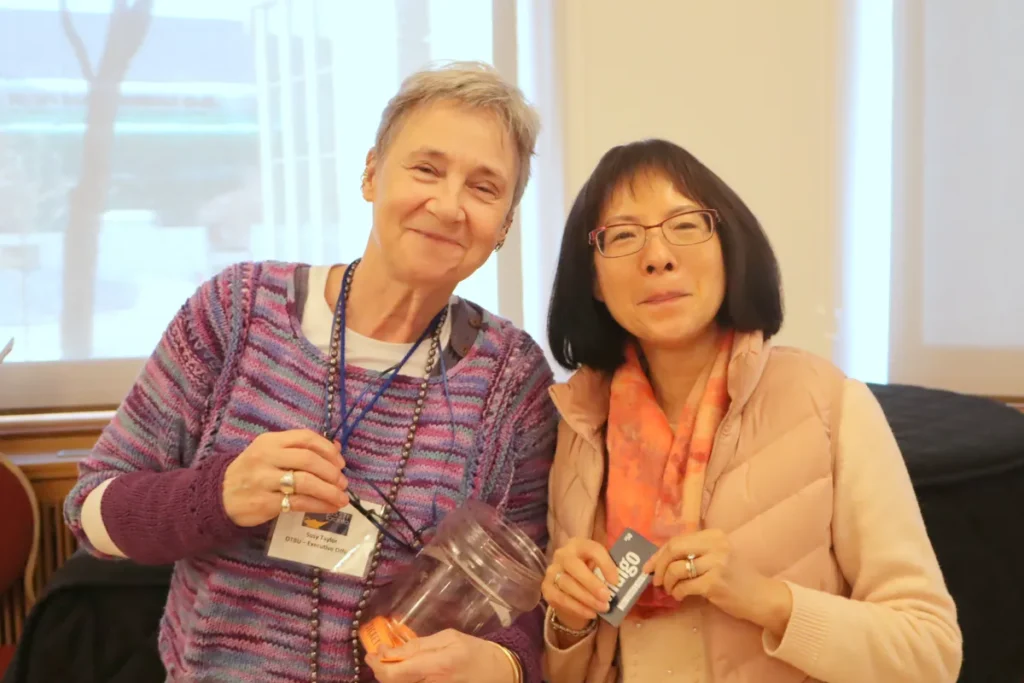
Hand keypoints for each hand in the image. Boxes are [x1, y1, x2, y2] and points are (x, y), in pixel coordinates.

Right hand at [222, 429, 348, 526]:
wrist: (218, 496)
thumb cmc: (251, 473)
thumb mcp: (271, 454)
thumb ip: (300, 450)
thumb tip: (336, 449)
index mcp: (270, 442)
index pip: (306, 438)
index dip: (328, 450)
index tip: (341, 463)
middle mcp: (267, 458)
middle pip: (309, 460)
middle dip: (331, 472)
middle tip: (343, 483)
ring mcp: (264, 480)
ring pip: (306, 482)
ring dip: (329, 491)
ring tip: (341, 498)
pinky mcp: (264, 502)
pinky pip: (299, 502)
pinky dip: (319, 505)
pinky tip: (330, 507)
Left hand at [366, 630, 516, 682]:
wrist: (499, 674)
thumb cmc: (475, 651)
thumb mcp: (449, 638)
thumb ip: (420, 645)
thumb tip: (392, 650)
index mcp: (437, 666)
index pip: (395, 673)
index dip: (378, 663)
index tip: (374, 650)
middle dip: (379, 670)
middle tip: (376, 657)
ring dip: (389, 678)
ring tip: (387, 663)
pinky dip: (401, 682)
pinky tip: (401, 673)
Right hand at [542, 537, 617, 629]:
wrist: (570, 591)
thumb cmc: (591, 575)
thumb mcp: (600, 568)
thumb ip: (611, 571)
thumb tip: (633, 577)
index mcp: (578, 544)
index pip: (592, 549)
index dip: (605, 563)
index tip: (616, 580)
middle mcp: (562, 554)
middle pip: (574, 566)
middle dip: (591, 583)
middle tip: (607, 597)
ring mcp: (551, 571)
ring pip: (567, 584)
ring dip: (586, 598)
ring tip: (603, 608)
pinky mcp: (546, 588)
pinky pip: (561, 598)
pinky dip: (577, 607)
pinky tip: (591, 614)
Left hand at [643, 528, 792, 635]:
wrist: (761, 596)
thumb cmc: (736, 577)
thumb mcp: (718, 556)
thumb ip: (694, 553)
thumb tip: (659, 559)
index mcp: (714, 535)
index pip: (677, 540)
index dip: (659, 553)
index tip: (648, 565)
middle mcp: (716, 545)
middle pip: (673, 549)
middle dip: (658, 565)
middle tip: (654, 579)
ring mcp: (716, 563)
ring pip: (676, 569)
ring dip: (667, 582)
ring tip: (671, 589)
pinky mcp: (715, 583)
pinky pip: (684, 586)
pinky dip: (677, 592)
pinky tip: (680, 596)